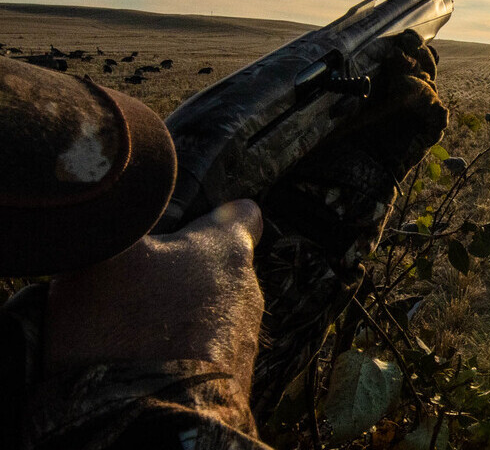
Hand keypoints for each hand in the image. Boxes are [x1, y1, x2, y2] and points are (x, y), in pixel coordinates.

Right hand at [44, 200, 263, 391]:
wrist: (146, 419)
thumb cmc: (125, 326)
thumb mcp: (106, 253)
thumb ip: (129, 222)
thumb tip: (128, 205)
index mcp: (227, 250)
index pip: (243, 214)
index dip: (215, 216)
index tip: (187, 227)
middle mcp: (248, 292)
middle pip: (217, 268)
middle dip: (181, 275)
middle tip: (133, 288)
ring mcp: (245, 339)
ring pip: (209, 313)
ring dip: (177, 317)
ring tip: (131, 332)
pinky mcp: (235, 379)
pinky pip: (203, 352)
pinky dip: (178, 353)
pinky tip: (144, 361)